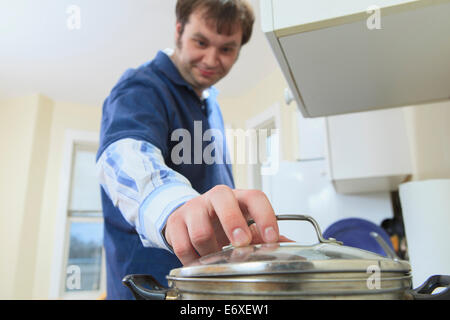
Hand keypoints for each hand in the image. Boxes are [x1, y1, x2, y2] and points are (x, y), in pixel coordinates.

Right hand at [164, 185, 285, 264]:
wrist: (190, 218)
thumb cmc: (221, 221)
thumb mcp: (245, 224)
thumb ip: (265, 235)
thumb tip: (290, 247)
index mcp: (238, 198)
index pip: (254, 197)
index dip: (265, 216)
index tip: (271, 238)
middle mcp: (215, 198)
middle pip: (222, 199)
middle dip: (233, 223)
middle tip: (241, 243)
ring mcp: (193, 208)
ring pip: (201, 230)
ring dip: (211, 251)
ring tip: (215, 257)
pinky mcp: (176, 222)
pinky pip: (182, 245)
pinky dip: (192, 259)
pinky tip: (199, 260)